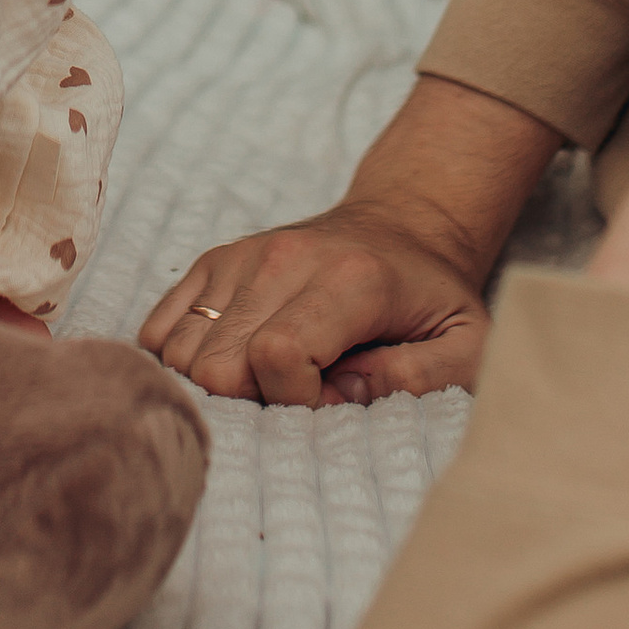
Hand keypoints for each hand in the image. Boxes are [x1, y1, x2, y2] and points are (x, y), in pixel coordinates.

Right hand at [142, 209, 495, 406]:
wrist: (401, 225)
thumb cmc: (433, 299)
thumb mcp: (468, 345)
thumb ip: (422, 378)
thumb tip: (346, 394)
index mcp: (349, 279)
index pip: (278, 356)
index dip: (296, 403)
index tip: (331, 403)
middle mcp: (283, 259)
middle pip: (217, 365)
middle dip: (253, 403)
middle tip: (300, 394)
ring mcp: (239, 256)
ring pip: (180, 352)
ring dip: (219, 386)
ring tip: (271, 378)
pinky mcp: (212, 261)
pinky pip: (159, 330)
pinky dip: (183, 361)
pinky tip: (234, 363)